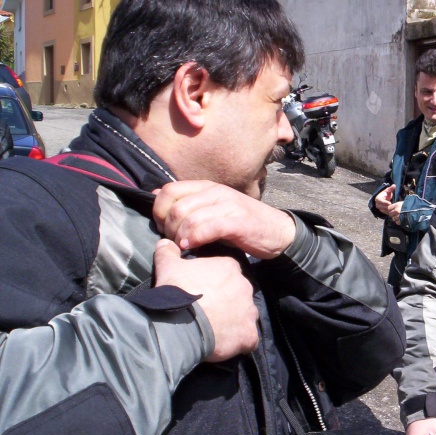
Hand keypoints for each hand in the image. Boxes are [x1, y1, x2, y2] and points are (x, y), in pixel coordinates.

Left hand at [153, 180, 295, 258]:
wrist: (279, 231)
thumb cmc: (243, 223)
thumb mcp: (213, 208)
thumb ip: (188, 202)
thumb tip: (156, 195)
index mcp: (208, 187)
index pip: (170, 190)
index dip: (159, 210)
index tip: (162, 227)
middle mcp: (217, 192)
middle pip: (177, 207)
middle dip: (168, 228)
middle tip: (173, 242)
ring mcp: (229, 206)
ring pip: (190, 218)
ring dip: (180, 237)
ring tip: (183, 247)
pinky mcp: (239, 223)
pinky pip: (209, 228)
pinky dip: (195, 239)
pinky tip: (192, 247)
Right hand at [153, 239, 258, 361]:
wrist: (180, 322)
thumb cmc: (176, 291)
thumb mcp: (168, 266)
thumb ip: (168, 252)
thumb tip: (165, 242)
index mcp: (229, 267)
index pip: (228, 271)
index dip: (216, 282)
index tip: (203, 290)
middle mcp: (245, 286)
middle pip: (238, 293)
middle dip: (227, 300)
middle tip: (208, 310)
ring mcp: (249, 311)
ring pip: (245, 315)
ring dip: (234, 321)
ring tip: (215, 328)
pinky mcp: (249, 334)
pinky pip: (249, 339)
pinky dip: (239, 341)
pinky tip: (225, 344)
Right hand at [374, 185, 402, 224]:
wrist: (384, 198)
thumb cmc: (386, 194)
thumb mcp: (388, 191)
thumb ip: (391, 188)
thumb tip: (394, 185)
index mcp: (377, 198)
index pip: (380, 201)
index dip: (384, 202)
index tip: (390, 203)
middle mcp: (377, 204)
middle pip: (381, 207)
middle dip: (387, 207)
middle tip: (392, 207)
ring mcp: (379, 208)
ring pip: (383, 210)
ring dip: (388, 210)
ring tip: (393, 209)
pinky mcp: (382, 211)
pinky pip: (384, 213)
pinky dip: (388, 212)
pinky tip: (392, 211)